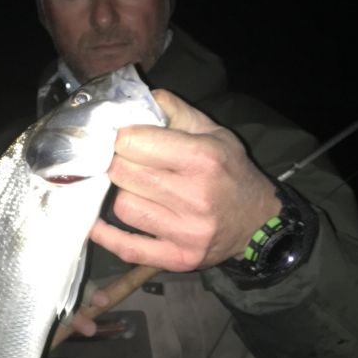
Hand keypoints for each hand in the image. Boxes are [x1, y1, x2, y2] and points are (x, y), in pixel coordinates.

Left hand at [89, 89, 281, 270]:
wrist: (259, 223)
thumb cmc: (232, 172)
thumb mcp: (214, 132)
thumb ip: (176, 111)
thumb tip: (138, 98)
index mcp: (202, 158)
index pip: (132, 142)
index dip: (120, 137)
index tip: (122, 139)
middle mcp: (195, 196)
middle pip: (122, 173)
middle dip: (118, 164)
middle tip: (126, 164)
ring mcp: (186, 231)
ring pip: (123, 207)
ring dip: (123, 196)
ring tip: (137, 191)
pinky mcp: (178, 259)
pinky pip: (126, 248)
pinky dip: (107, 235)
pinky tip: (99, 224)